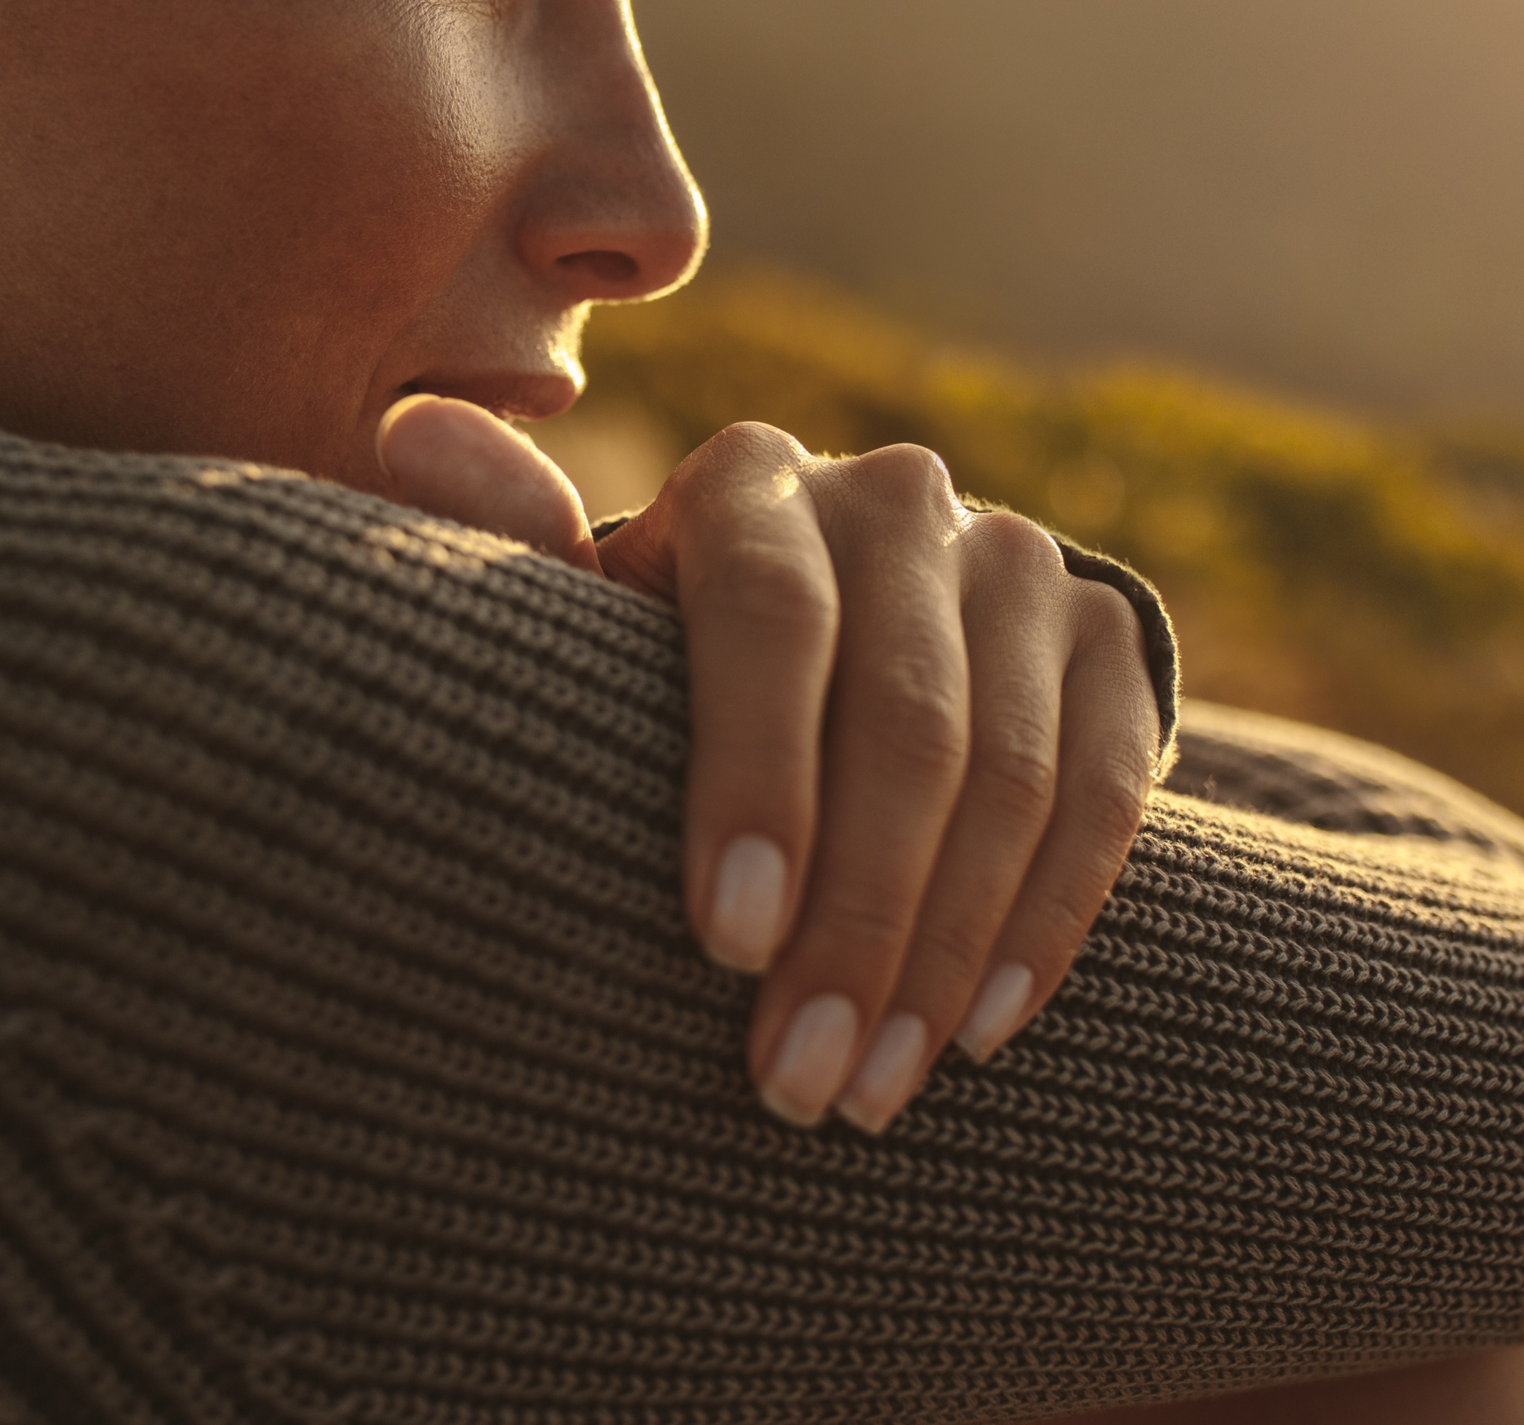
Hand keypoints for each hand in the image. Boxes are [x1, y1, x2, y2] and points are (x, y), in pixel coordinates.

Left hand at [377, 396, 1164, 1134]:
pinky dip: (1049, 918)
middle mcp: (894, 497)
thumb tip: (416, 433)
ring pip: (1011, 771)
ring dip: (943, 950)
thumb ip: (510, 540)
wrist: (833, 626)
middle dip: (852, 921)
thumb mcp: (585, 612)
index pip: (769, 621)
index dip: (758, 783)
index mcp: (748, 482)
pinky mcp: (1106, 632)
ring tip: (870, 1090)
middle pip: (902, 717)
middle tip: (798, 1081)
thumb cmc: (659, 654)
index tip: (723, 946)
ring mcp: (1014, 559)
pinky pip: (1107, 789)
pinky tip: (978, 1029)